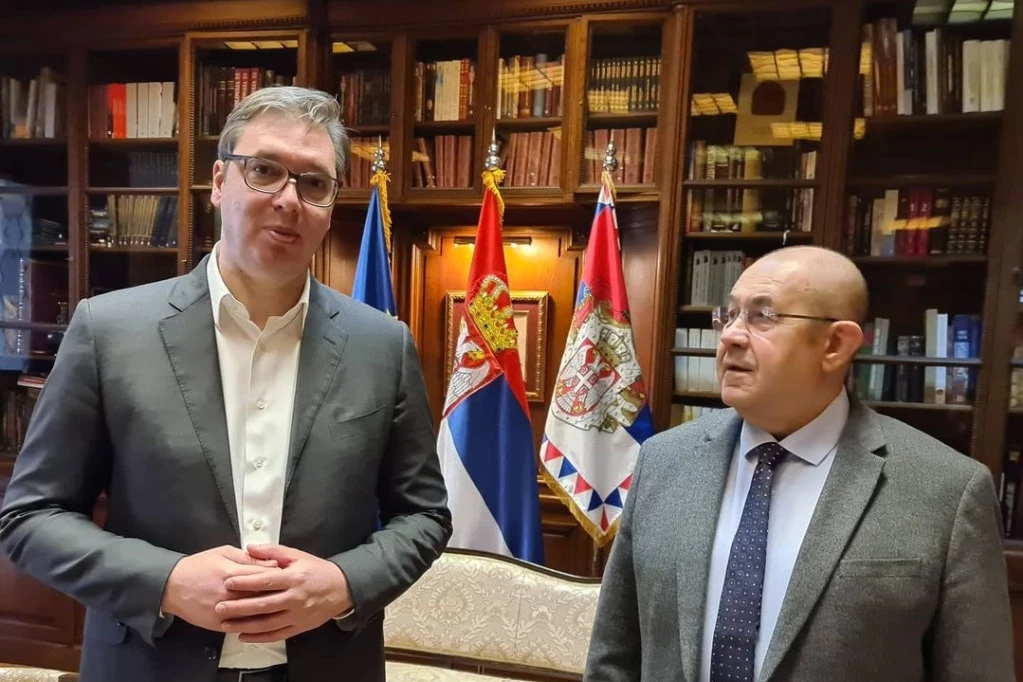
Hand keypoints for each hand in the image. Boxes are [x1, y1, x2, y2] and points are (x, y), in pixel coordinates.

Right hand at [161, 545, 279, 631]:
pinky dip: (253, 621)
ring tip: (278, 604)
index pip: (264, 576)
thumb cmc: (198, 567)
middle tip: (286, 590)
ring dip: (268, 608)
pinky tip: (262, 617)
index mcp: (232, 573)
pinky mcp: (219, 624)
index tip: (286, 574)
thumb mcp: (224, 553)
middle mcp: (229, 593)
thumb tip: (270, 562)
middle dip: (277, 593)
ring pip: (254, 613)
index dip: (278, 576)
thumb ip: (248, 558)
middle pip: (262, 595)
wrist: (171, 586)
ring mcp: (224, 611)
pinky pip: (242, 625)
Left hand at [215, 544, 351, 642]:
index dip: (246, 582)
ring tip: (226, 624)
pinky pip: (276, 635)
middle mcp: (295, 598)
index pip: (266, 581)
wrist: (341, 589)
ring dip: (245, 625)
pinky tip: (243, 636)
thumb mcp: (297, 555)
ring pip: (267, 623)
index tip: (228, 582)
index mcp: (294, 578)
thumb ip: (273, 551)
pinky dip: (259, 637)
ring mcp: (297, 615)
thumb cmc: (317, 571)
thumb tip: (250, 548)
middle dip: (239, 607)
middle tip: (220, 607)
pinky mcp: (299, 627)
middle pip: (263, 605)